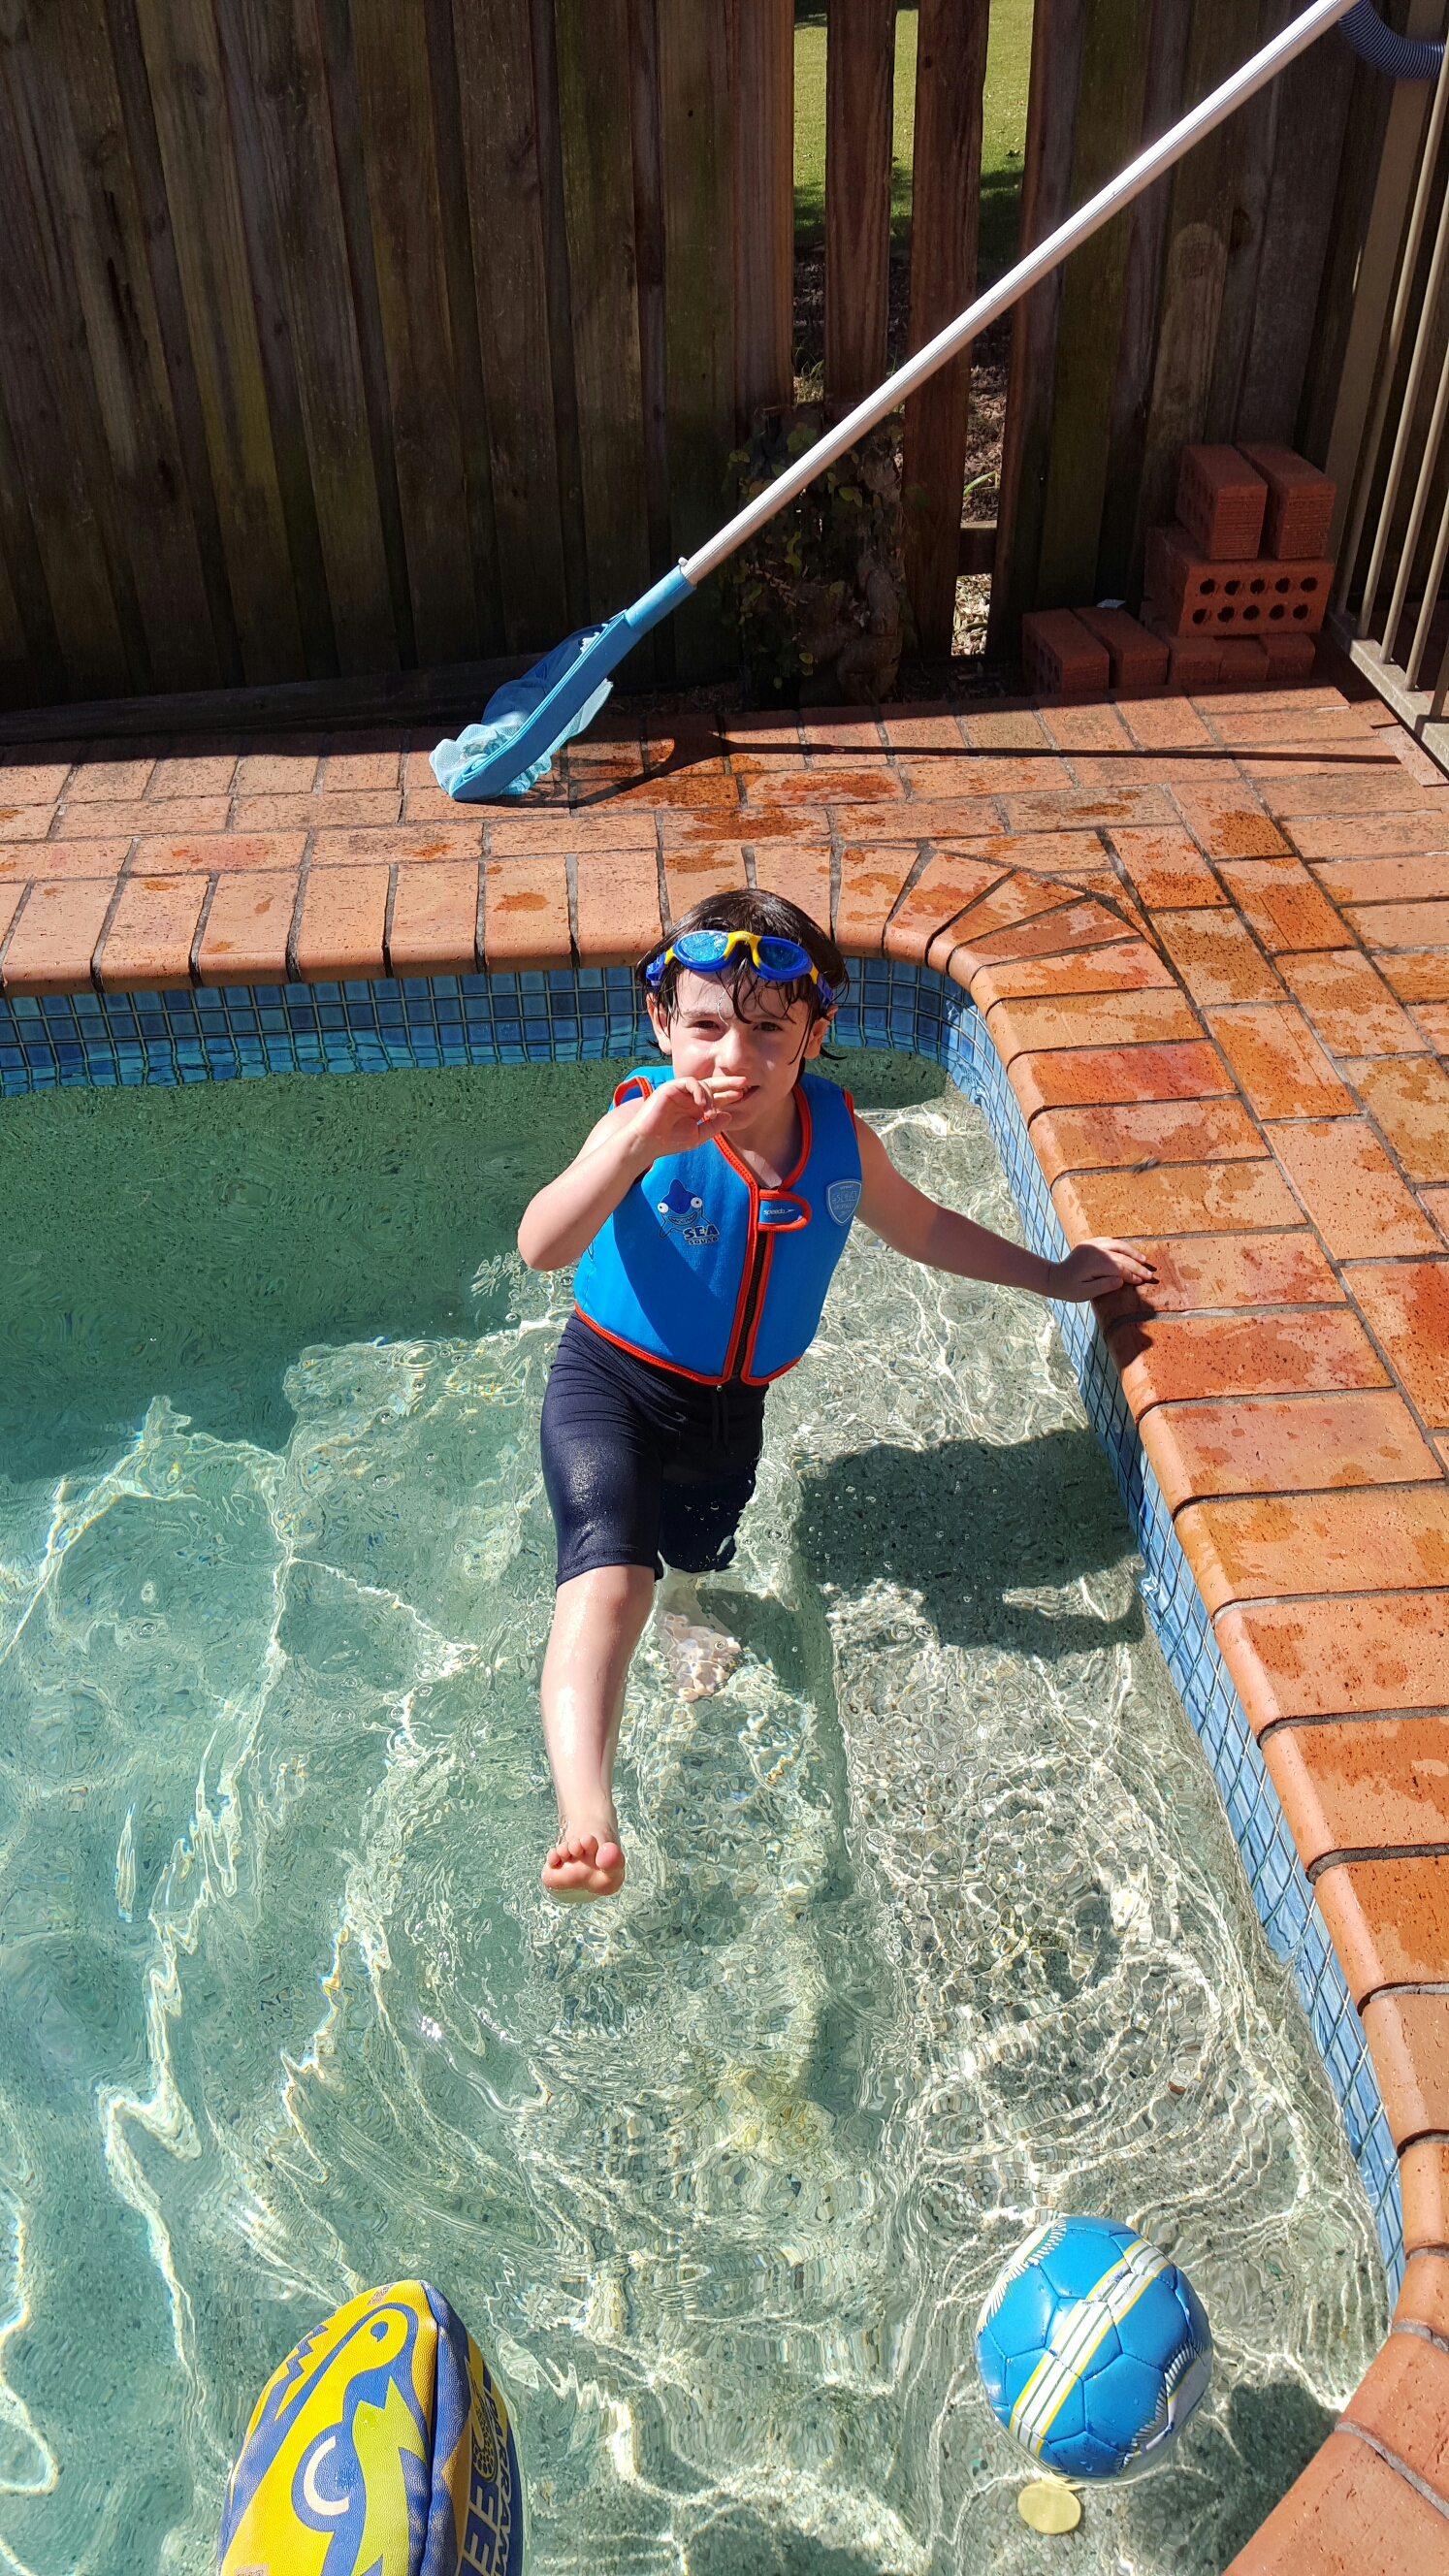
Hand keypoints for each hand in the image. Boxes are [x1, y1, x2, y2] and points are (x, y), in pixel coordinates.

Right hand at [627, 1074, 749, 1160]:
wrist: (648, 1143)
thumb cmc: (669, 1142)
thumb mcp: (697, 1136)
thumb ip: (713, 1127)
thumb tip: (729, 1115)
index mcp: (695, 1108)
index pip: (714, 1097)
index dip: (728, 1095)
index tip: (741, 1095)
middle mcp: (688, 1098)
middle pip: (711, 1085)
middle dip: (728, 1083)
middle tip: (743, 1082)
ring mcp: (679, 1092)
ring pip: (702, 1084)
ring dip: (710, 1097)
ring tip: (711, 1112)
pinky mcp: (670, 1088)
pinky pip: (689, 1082)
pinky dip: (699, 1091)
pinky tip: (702, 1104)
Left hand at [1051, 1237, 1155, 1301]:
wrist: (1052, 1277)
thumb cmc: (1068, 1289)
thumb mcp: (1084, 1293)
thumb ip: (1103, 1286)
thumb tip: (1121, 1280)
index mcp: (1093, 1263)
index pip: (1119, 1268)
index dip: (1132, 1275)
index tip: (1143, 1281)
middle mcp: (1094, 1251)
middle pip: (1121, 1257)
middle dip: (1137, 1266)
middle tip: (1149, 1274)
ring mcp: (1092, 1245)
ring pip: (1117, 1245)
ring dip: (1132, 1253)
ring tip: (1144, 1261)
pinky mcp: (1090, 1243)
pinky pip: (1109, 1241)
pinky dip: (1121, 1246)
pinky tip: (1129, 1252)